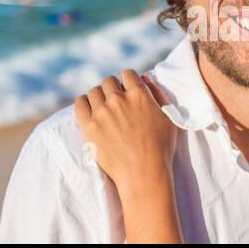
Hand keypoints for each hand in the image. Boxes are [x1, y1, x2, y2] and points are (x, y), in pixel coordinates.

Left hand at [74, 70, 176, 193]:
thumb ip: (158, 94)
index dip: (128, 82)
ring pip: (94, 91)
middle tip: (116, 103)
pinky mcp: (89, 126)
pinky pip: (80, 103)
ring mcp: (102, 112)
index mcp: (139, 94)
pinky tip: (91, 111)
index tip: (127, 91)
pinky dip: (85, 104)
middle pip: (109, 81)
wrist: (143, 174)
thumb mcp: (169, 117)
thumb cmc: (160, 148)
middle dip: (113, 89)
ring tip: (104, 110)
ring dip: (99, 97)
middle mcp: (119, 99)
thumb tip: (145, 77)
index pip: (127, 74)